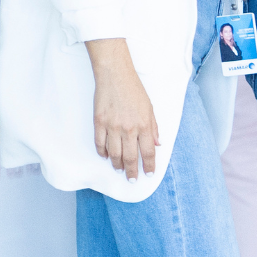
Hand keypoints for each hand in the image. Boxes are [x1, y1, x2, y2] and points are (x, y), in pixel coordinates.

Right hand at [88, 38, 159, 178]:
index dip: (149, 165)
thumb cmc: (134, 90)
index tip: (149, 174)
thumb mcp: (150, 108)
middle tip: (132, 180)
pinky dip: (102, 153)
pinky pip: (100, 144)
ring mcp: (112, 126)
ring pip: (114, 154)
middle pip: (130, 157)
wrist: (115, 76)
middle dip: (132, 171)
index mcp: (144, 125)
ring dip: (117, 164)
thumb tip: (157, 145)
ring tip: (120, 169)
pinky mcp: (99, 123)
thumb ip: (153, 128)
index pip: (148, 152)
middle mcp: (128, 128)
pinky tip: (106, 156)